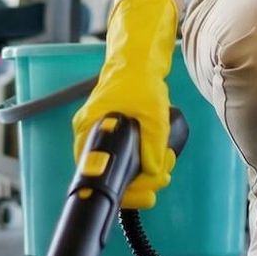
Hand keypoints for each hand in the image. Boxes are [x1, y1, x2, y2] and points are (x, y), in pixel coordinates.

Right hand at [71, 0, 178, 208]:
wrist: (139, 60)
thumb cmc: (139, 80)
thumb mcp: (152, 113)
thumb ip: (153, 143)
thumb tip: (153, 172)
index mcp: (89, 128)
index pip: (94, 171)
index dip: (120, 189)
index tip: (143, 195)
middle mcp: (91, 134)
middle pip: (110, 173)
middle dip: (140, 181)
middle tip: (162, 179)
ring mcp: (103, 133)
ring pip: (121, 166)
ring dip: (146, 171)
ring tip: (167, 164)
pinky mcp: (116, 133)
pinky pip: (127, 155)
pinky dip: (144, 160)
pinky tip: (161, 158)